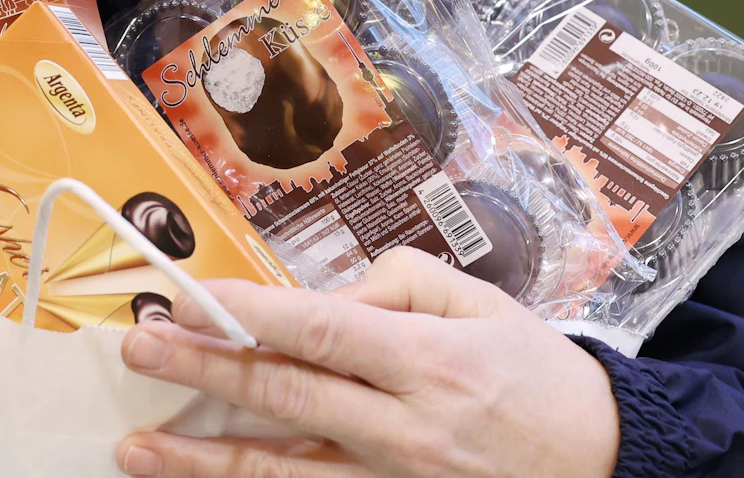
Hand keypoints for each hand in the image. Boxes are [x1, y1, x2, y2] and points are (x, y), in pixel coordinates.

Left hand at [115, 247, 619, 477]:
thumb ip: (392, 285)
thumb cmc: (535, 372)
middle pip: (286, 399)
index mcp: (427, 362)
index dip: (247, 317)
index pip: (320, 332)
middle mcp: (405, 429)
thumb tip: (313, 299)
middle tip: (138, 348)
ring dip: (203, 461)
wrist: (608, 461)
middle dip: (203, 371)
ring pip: (283, 472)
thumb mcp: (477, 302)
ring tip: (136, 447)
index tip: (187, 297)